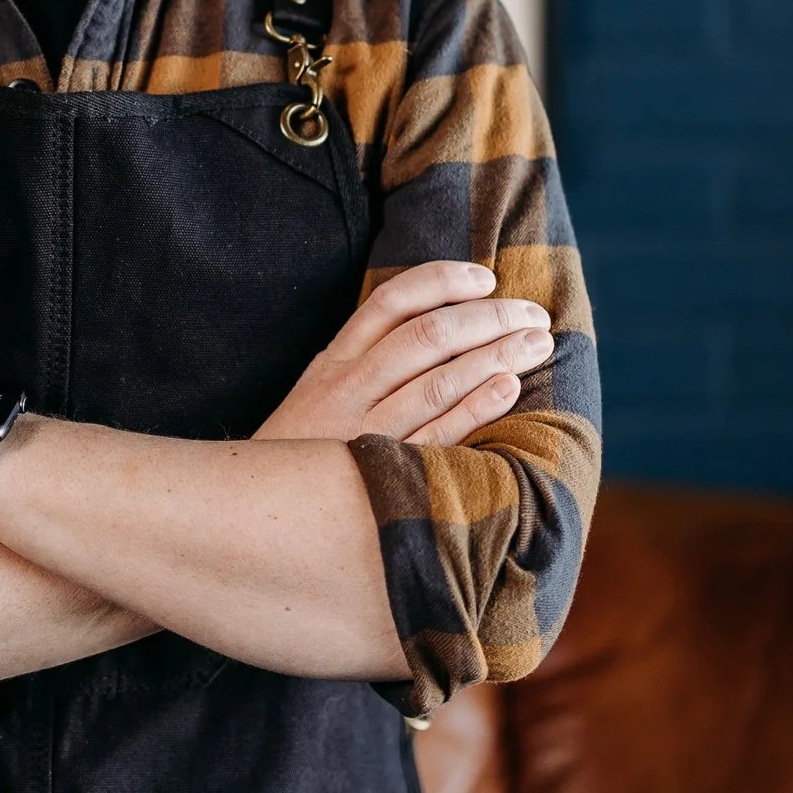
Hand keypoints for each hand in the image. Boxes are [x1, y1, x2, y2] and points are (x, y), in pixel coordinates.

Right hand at [255, 260, 550, 445]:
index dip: (442, 282)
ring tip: (538, 344)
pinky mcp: (382, 474)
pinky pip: (437, 436)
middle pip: (426, 336)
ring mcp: (366, 431)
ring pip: (438, 381)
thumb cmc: (303, 448)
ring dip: (496, 356)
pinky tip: (510, 388)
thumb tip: (432, 318)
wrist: (255, 514)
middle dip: (488, 318)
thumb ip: (364, 356)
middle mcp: (349, 388)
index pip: (391, 301)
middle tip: (533, 313)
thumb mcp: (319, 389)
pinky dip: (476, 408)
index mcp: (335, 361)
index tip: (485, 278)